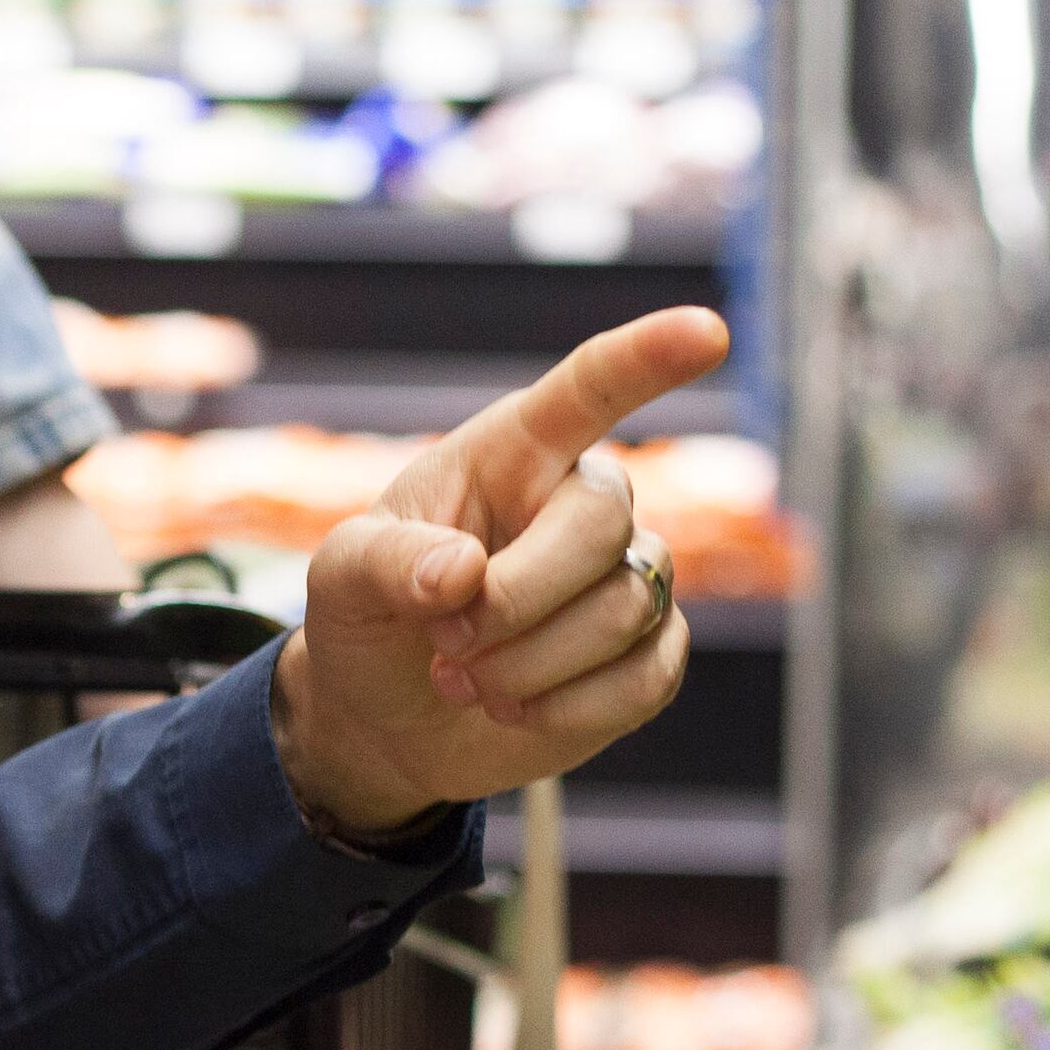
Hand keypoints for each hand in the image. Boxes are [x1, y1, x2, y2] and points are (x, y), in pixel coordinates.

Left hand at [273, 307, 730, 833]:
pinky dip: (567, 708)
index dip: (648, 358)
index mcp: (514, 452)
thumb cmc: (369, 619)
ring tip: (462, 679)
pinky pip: (648, 678)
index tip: (706, 331)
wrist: (384, 718)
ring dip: (527, 664)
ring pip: (625, 608)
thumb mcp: (342, 579)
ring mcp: (627, 578)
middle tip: (444, 642)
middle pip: (602, 524)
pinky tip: (512, 710)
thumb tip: (463, 572)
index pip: (589, 390)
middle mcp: (583, 502)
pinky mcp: (648, 655)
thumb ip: (386, 559)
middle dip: (517, 597)